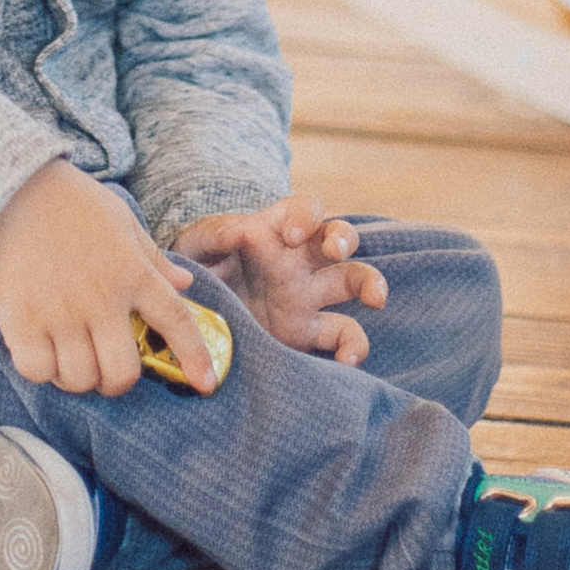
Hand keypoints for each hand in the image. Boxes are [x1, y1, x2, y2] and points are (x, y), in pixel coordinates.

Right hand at [0, 160, 220, 396]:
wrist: (11, 187)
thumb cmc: (71, 202)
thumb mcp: (123, 222)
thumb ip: (153, 259)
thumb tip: (185, 284)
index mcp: (132, 273)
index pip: (176, 323)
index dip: (194, 357)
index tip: (205, 383)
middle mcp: (101, 299)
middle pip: (122, 373)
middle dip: (116, 382)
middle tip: (103, 369)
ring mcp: (61, 312)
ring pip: (80, 379)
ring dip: (76, 377)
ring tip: (68, 358)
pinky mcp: (21, 319)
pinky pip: (37, 370)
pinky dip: (41, 370)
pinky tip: (40, 352)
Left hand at [172, 194, 385, 363]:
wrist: (192, 311)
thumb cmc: (198, 265)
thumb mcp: (196, 245)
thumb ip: (213, 236)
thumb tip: (238, 232)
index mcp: (275, 230)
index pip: (304, 208)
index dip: (306, 215)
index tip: (292, 235)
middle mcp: (299, 259)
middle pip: (339, 237)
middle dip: (343, 239)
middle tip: (335, 250)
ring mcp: (308, 296)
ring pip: (354, 281)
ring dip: (371, 284)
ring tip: (376, 298)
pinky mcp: (307, 333)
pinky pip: (343, 336)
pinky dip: (352, 347)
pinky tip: (347, 361)